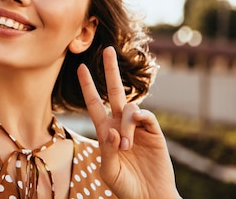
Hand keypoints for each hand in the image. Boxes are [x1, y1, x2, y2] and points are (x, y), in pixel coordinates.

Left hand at [78, 46, 179, 198]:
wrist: (149, 197)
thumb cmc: (125, 186)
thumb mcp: (108, 170)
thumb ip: (107, 150)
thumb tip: (111, 130)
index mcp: (105, 130)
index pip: (94, 103)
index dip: (87, 85)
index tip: (81, 67)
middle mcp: (120, 124)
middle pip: (114, 91)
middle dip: (110, 70)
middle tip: (107, 50)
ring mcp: (138, 127)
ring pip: (129, 107)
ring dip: (126, 124)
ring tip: (126, 146)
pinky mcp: (154, 132)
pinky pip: (145, 115)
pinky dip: (139, 119)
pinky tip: (135, 129)